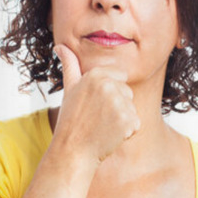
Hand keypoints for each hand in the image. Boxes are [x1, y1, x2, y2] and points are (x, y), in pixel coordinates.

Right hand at [53, 44, 140, 164]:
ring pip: (131, 107)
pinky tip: (110, 135)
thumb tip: (60, 46)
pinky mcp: (129, 121)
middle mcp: (109, 86)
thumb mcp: (69, 89)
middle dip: (117, 105)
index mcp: (95, 75)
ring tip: (102, 127)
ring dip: (122, 119)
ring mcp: (120, 104)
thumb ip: (70, 65)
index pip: (120, 75)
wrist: (73, 151)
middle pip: (127, 91)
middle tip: (97, 117)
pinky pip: (136, 123)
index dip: (110, 91)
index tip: (96, 103)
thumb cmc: (71, 120)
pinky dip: (126, 132)